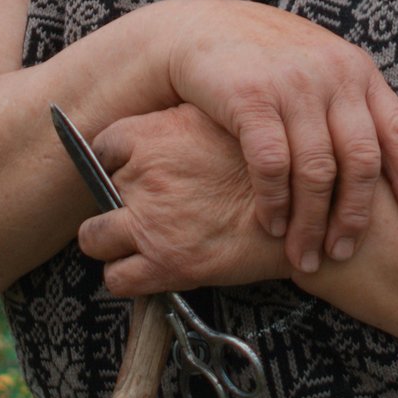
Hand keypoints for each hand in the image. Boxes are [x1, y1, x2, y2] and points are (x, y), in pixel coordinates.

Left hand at [76, 108, 290, 297]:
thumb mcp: (221, 119)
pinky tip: (149, 268)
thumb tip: (162, 123)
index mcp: (152, 135)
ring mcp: (150, 222)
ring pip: (92, 237)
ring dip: (109, 241)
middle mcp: (143, 176)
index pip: (103, 148)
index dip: (116, 162)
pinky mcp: (165, 264)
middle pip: (99, 190)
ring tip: (138, 241)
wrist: (305, 209)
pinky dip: (126, 277)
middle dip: (118, 200)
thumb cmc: (270, 162)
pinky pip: (116, 278)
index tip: (131, 171)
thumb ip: (181, 122)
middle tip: (147, 207)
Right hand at [157, 1, 397, 274]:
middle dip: (354, 216)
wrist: (198, 28)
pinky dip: (274, 202)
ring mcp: (293, 84)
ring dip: (311, 222)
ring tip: (305, 255)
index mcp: (357, 70)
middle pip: (361, 161)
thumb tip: (384, 166)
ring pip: (317, 171)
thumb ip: (347, 105)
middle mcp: (333, 74)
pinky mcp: (251, 96)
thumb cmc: (262, 58)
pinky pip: (272, 164)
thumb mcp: (318, 68)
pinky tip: (272, 226)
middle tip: (342, 251)